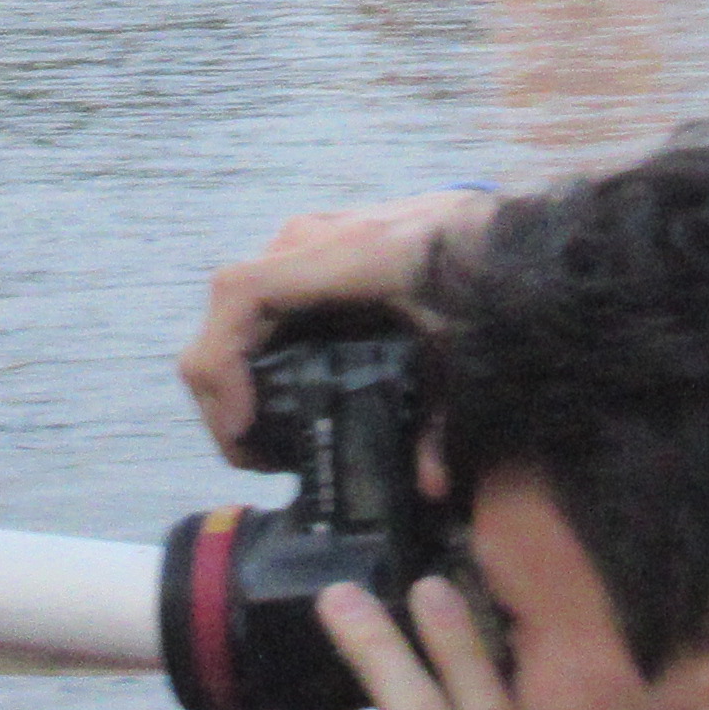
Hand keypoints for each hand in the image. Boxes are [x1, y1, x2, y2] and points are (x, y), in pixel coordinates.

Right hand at [178, 188, 503, 459]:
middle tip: (245, 452)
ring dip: (226, 369)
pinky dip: (245, 347)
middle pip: (226, 307)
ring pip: (232, 303)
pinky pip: (254, 297)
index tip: (240, 422)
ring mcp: (302, 239)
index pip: (245, 293)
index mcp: (348, 257)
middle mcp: (310, 240)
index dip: (222, 359)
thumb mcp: (462, 347)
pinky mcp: (304, 250)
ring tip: (252, 431)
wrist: (490, 221)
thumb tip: (431, 488)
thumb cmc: (478, 272)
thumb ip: (445, 418)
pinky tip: (267, 392)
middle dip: (218, 387)